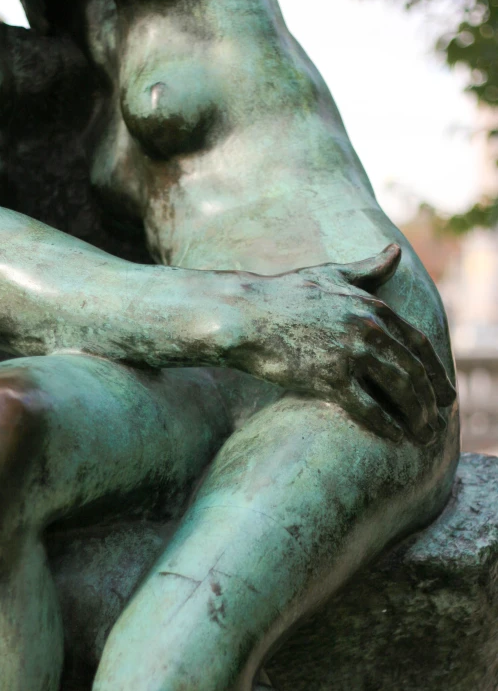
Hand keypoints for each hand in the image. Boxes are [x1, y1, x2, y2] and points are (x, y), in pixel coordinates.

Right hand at [229, 244, 455, 443]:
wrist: (246, 314)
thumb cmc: (285, 294)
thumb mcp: (332, 274)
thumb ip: (368, 269)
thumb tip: (394, 253)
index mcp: (372, 306)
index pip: (418, 343)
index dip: (435, 371)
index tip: (444, 391)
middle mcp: (368, 329)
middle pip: (413, 370)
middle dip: (431, 398)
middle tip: (440, 418)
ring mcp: (350, 354)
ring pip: (398, 390)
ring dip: (417, 415)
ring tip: (425, 434)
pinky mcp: (328, 379)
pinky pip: (368, 408)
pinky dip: (387, 425)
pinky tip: (397, 437)